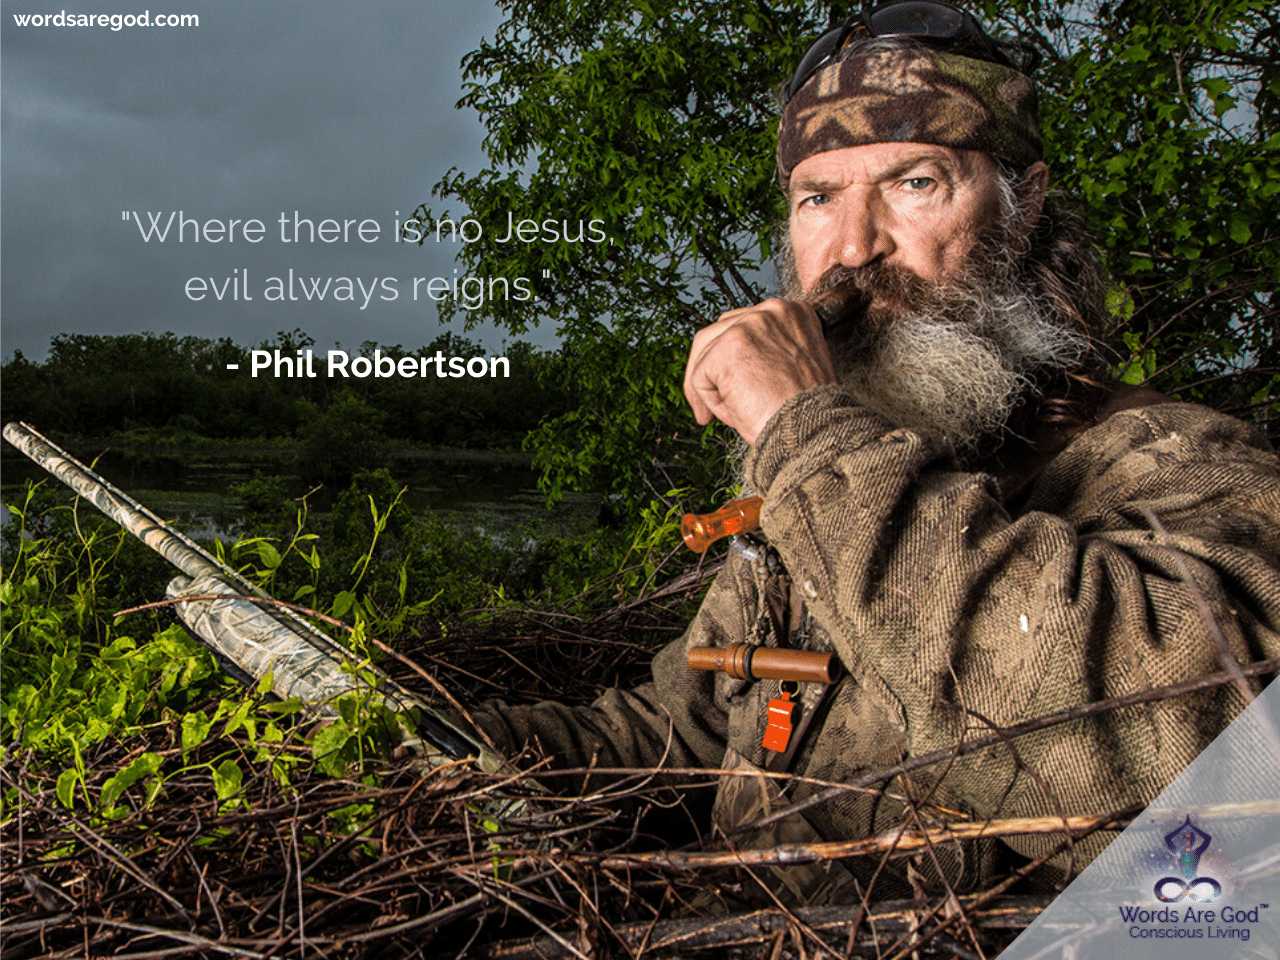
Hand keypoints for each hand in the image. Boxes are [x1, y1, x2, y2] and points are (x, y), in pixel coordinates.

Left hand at [683, 297, 836, 445]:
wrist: (812, 431)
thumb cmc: (807, 412)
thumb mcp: (795, 368)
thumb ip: (769, 353)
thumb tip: (735, 363)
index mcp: (792, 314)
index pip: (745, 326)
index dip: (735, 361)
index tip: (738, 387)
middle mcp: (772, 311)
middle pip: (719, 333)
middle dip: (710, 370)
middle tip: (713, 403)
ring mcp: (749, 326)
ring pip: (704, 354)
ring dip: (709, 388)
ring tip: (727, 415)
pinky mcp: (729, 348)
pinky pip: (700, 376)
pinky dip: (709, 403)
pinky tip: (734, 416)